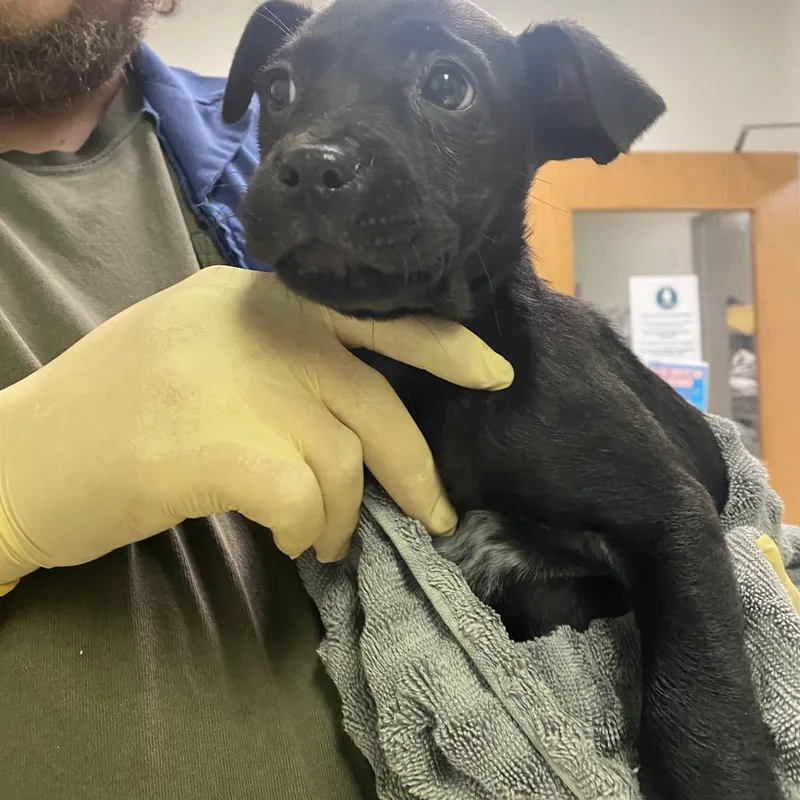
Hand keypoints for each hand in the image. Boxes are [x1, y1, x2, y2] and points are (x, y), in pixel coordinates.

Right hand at [0, 266, 512, 587]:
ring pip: (343, 460)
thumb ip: (279, 363)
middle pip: (373, 399)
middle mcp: (252, 323)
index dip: (440, 344)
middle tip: (437, 515)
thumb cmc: (112, 413)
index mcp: (252, 293)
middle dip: (414, 469)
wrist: (19, 460)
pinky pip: (305, 497)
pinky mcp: (217, 444)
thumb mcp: (203, 356)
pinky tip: (286, 538)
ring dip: (341, 515)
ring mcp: (236, 380)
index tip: (491, 372)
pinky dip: (306, 528)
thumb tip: (359, 417)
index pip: (368, 313)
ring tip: (319, 539)